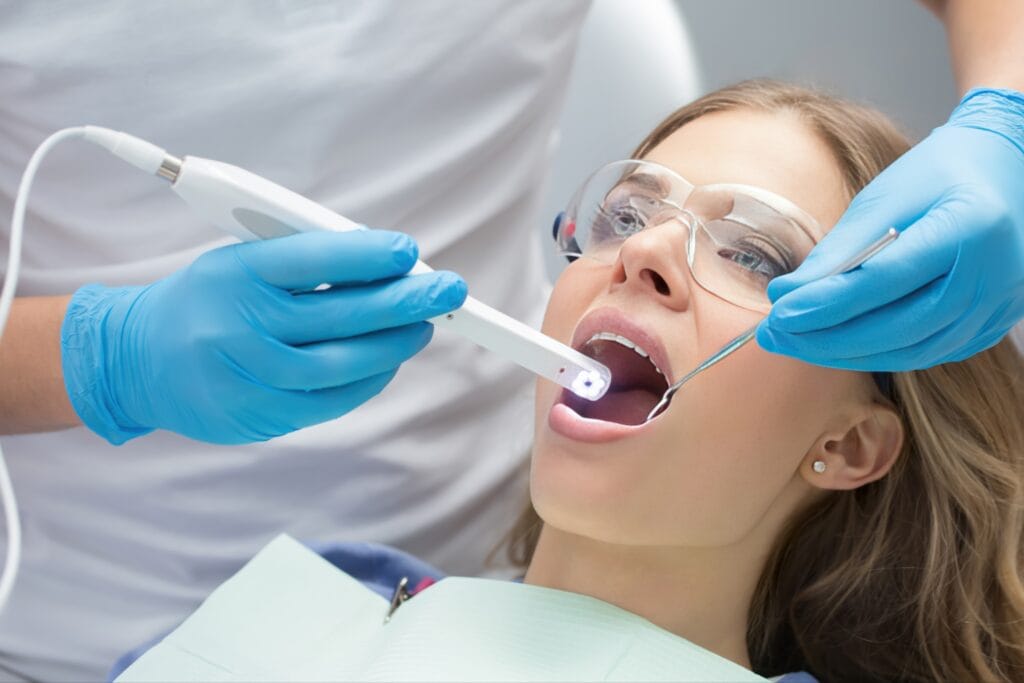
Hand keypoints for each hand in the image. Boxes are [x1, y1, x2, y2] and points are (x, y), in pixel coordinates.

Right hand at [61, 230, 466, 443]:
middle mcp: (239, 324)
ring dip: (394, 345)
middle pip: (338, 314)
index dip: (364, 256)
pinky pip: (329, 401)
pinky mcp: (257, 415)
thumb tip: (386, 266)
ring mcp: (247, 376)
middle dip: (404, 301)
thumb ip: (305, 262)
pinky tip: (389, 360)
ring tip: (424, 326)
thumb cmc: (208, 300)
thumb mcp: (242, 263)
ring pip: (341, 364)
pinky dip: (368, 380)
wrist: (138, 360)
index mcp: (234, 273)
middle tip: (448, 290)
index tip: (408, 251)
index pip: (309, 258)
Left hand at [757, 88, 1023, 370]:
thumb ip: (839, 249)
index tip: (778, 314)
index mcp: (969, 228)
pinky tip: (835, 344)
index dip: (826, 304)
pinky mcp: (989, 327)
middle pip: (896, 327)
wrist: (1005, 171)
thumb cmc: (938, 174)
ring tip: (794, 342)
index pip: (884, 280)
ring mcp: (997, 308)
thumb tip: (786, 296)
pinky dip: (876, 354)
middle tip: (773, 336)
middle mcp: (992, 277)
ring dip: (844, 353)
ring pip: (909, 351)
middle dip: (826, 337)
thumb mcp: (885, 196)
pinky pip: (925, 353)